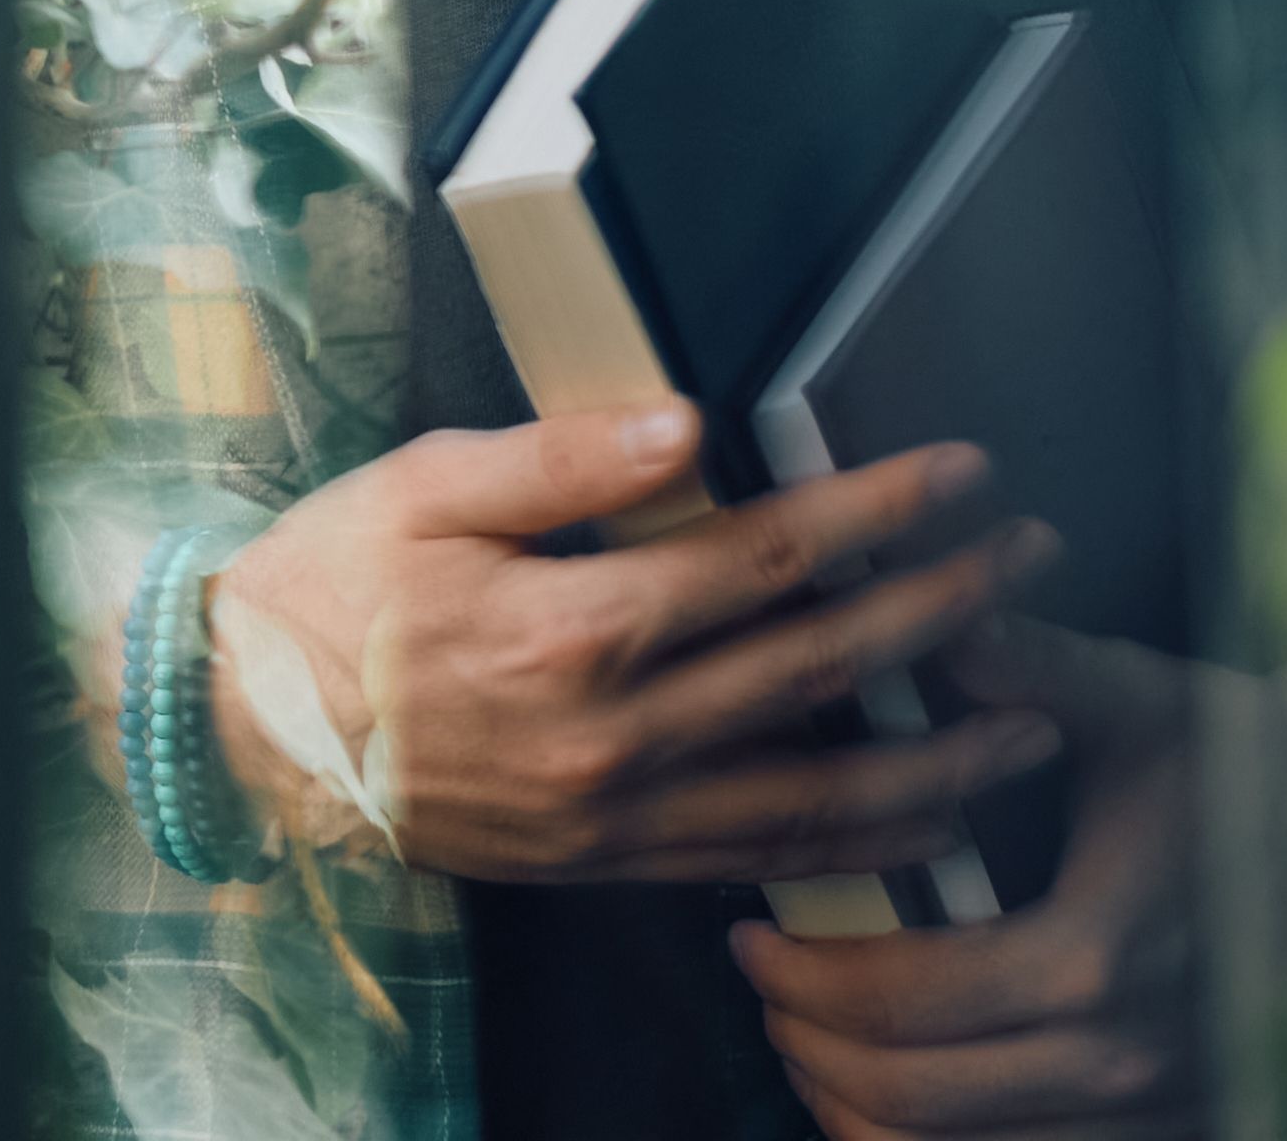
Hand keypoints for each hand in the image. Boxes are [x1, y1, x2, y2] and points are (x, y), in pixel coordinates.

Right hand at [203, 398, 1062, 884]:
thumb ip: (560, 459)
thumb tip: (685, 425)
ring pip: (822, 793)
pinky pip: (764, 861)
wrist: (252, 730)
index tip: (959, 477)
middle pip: (823, 670)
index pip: (767, 560)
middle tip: (1030, 560)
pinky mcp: (609, 860)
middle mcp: (613, 731)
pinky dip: (863, 844)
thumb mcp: (421, 487)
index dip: (878, 514)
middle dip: (948, 610)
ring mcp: (617, 810)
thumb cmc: (327, 590)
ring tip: (1033, 717)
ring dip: (946, 755)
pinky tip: (927, 818)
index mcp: (570, 625)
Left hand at [736, 621, 1213, 1137]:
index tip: (751, 934)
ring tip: (806, 1037)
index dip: (806, 977)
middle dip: (810, 1041)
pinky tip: (887, 1096)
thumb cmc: (1235, 767)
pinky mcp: (1161, 1124)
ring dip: (856, 1102)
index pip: (906, 1001)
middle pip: (912, 1091)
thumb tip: (932, 621)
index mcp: (1095, 956)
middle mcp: (1121, 1052)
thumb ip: (1030, 664)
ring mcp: (1145, 1102)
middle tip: (765, 983)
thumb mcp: (1142, 702)